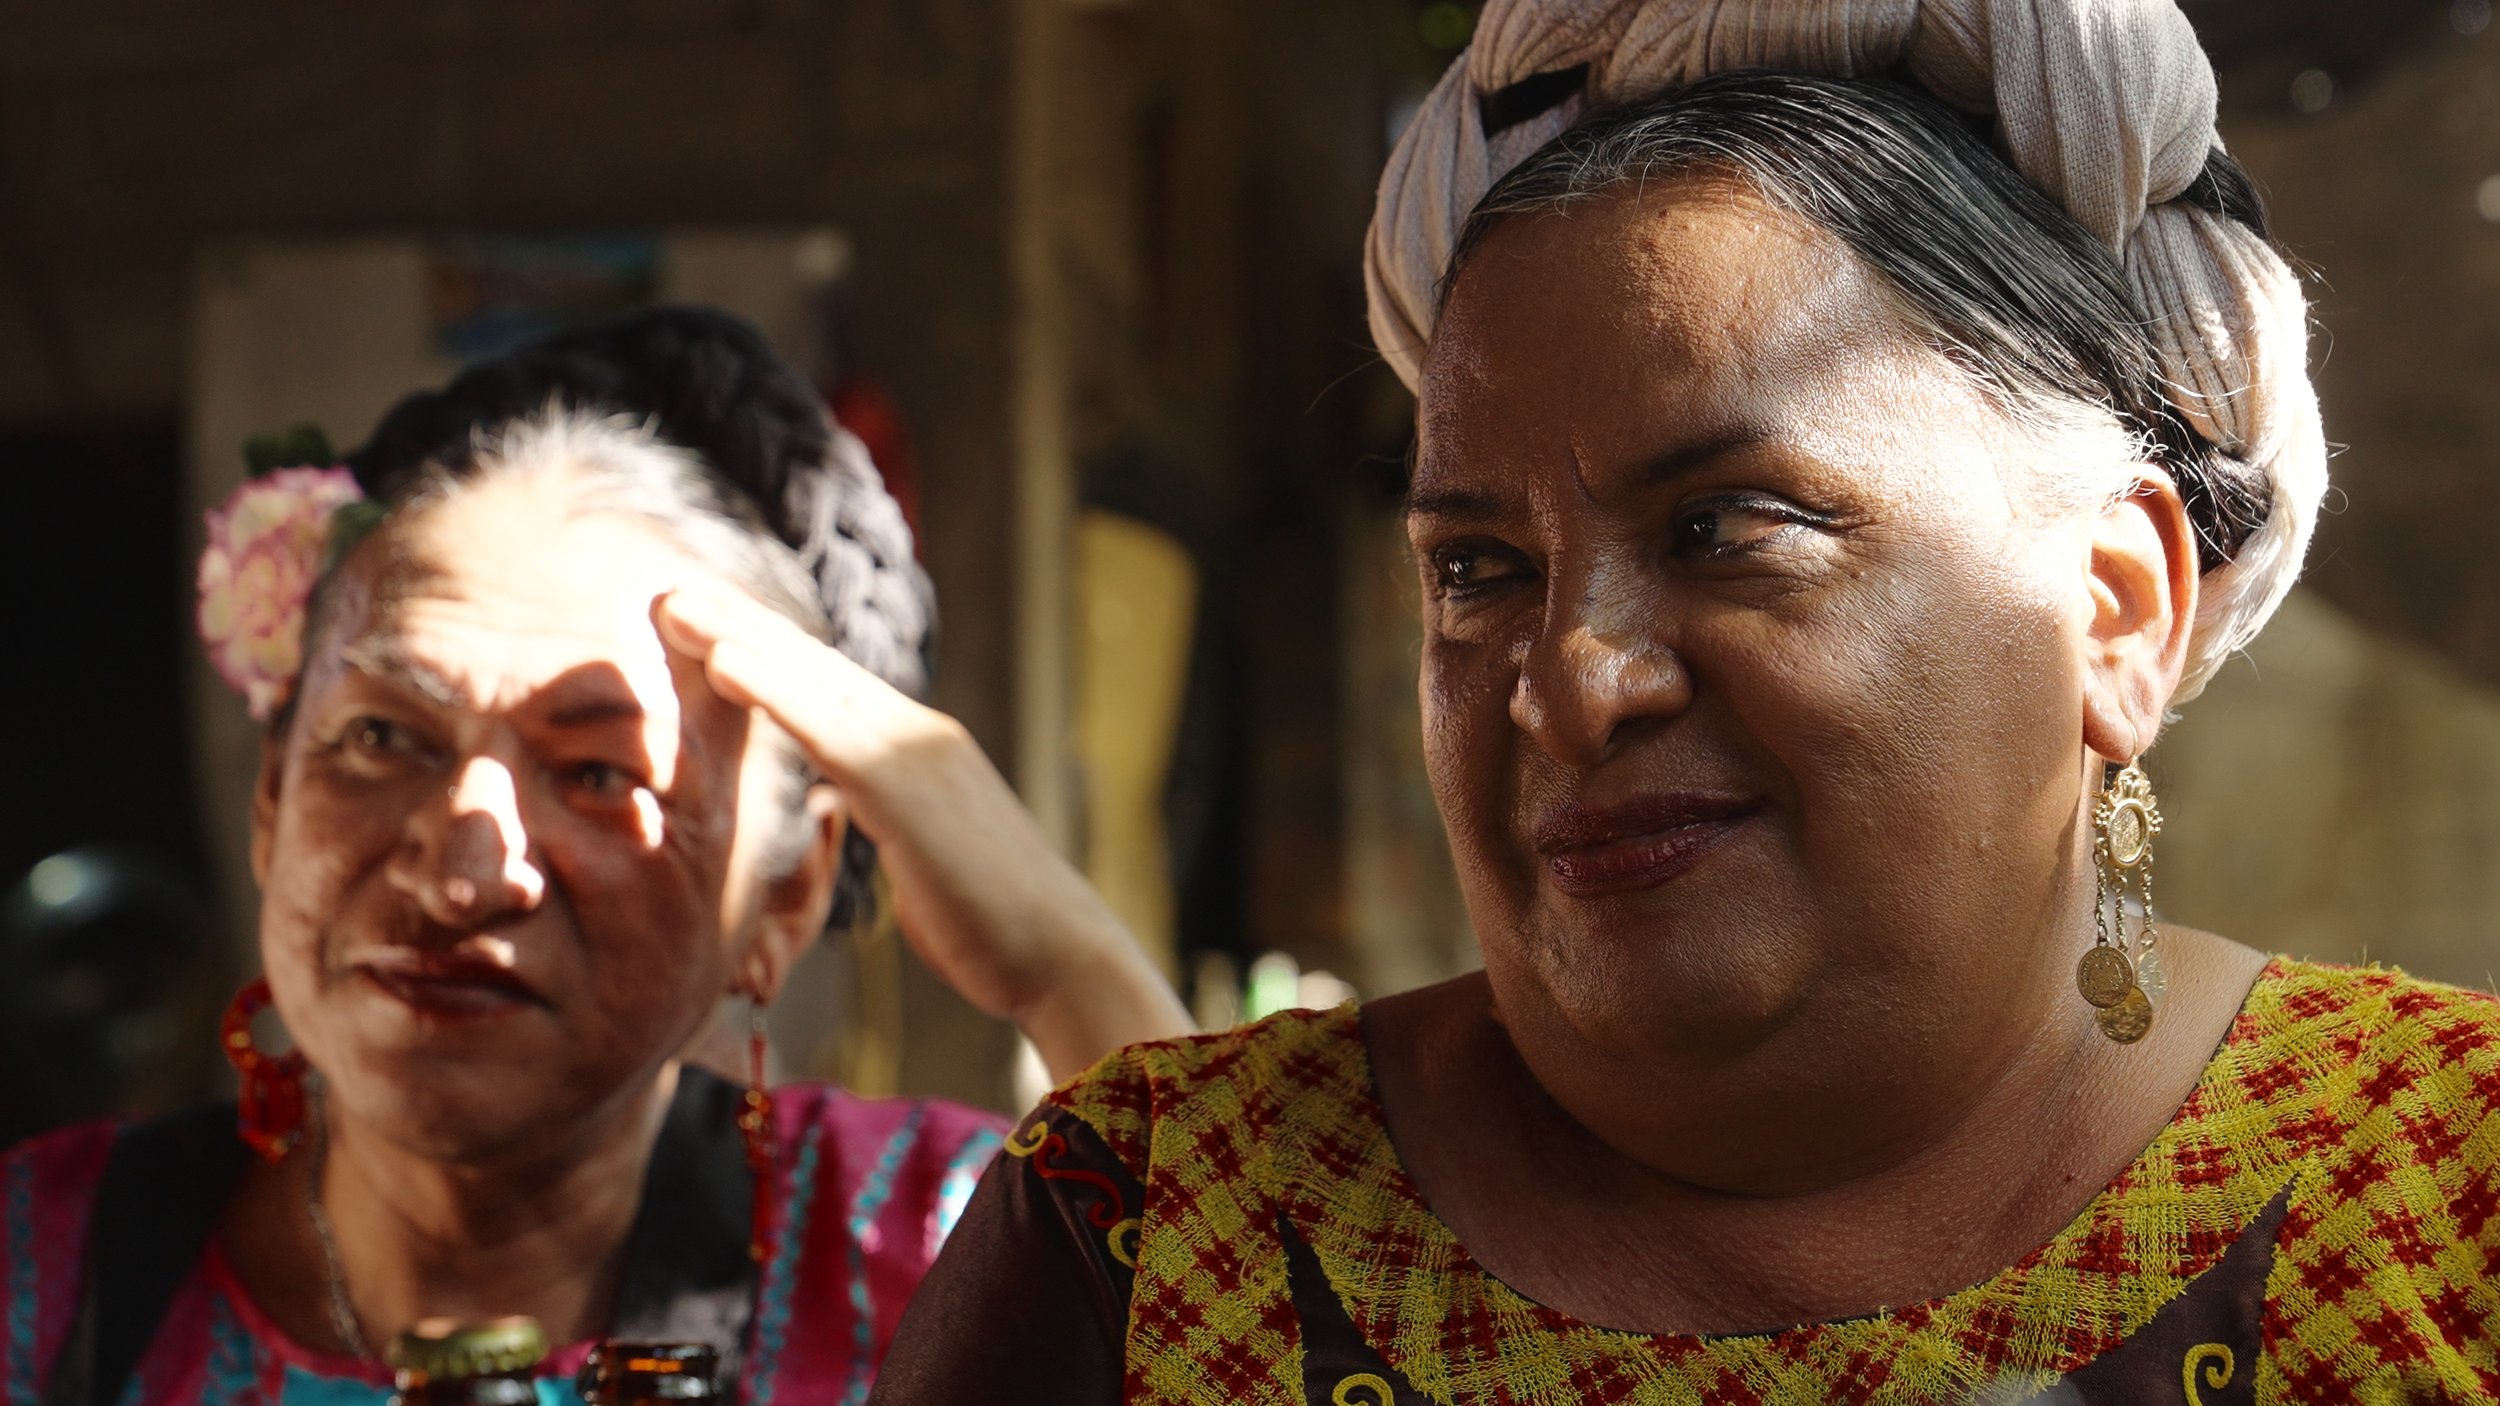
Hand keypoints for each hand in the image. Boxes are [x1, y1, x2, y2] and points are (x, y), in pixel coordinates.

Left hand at [654, 586, 1191, 1083]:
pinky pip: (825, 727)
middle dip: (741, 625)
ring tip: (674, 607)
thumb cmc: (994, 926)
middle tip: (670, 592)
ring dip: (738, 637)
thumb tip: (843, 806)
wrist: (1061, 954)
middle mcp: (920, 735)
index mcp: (923, 752)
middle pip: (815, 666)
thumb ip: (884, 818)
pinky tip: (722, 663)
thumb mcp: (924, 857)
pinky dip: (771, 688)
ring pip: (813, 682)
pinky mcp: (906, 786)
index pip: (831, 689)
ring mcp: (917, 753)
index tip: (706, 627)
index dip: (767, 652)